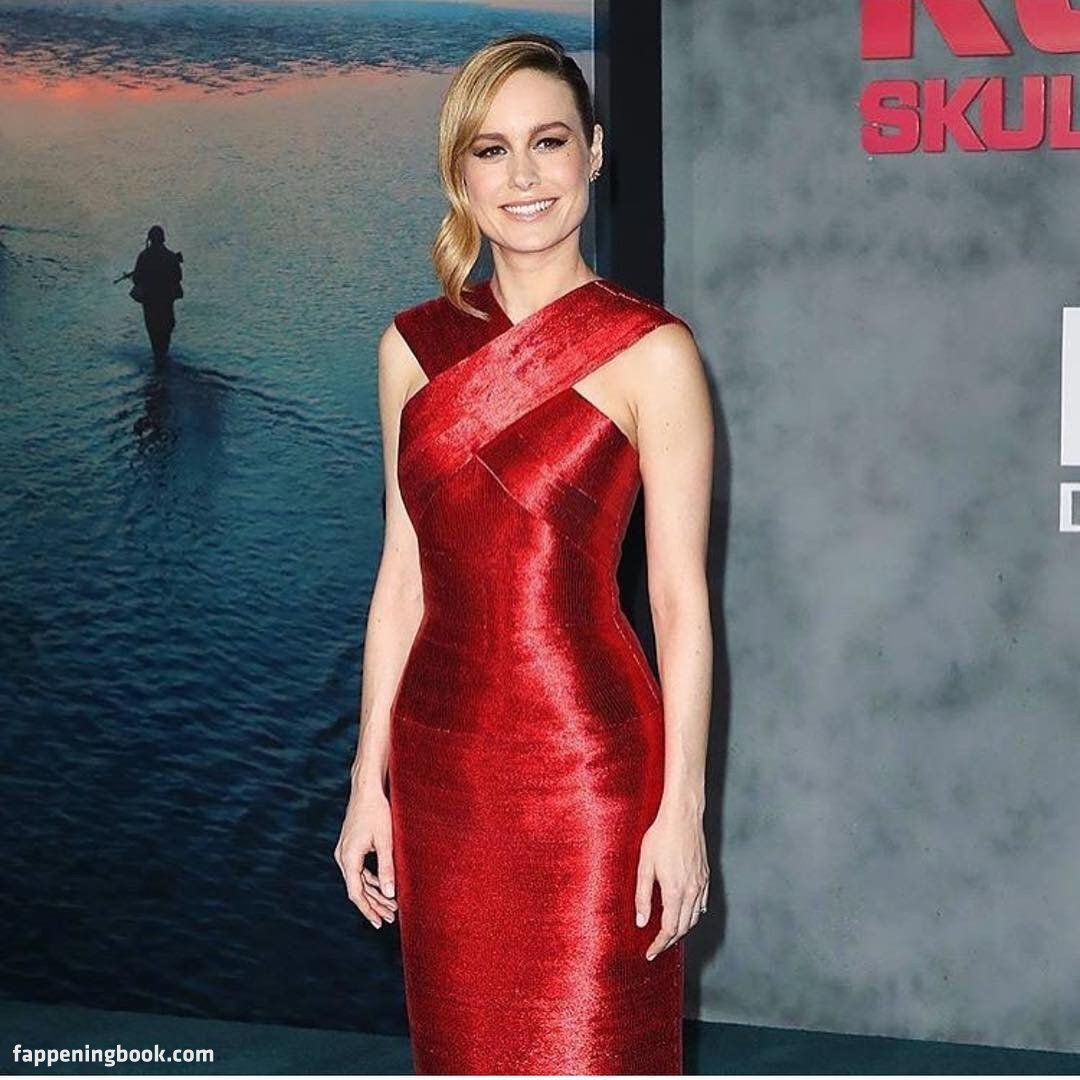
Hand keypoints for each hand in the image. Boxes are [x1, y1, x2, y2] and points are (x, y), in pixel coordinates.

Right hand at [333, 786, 397, 928]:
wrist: (366, 788)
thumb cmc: (377, 811)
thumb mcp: (385, 841)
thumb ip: (387, 868)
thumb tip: (389, 895)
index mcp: (348, 858)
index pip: (356, 893)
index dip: (368, 910)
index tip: (379, 922)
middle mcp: (342, 857)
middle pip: (357, 889)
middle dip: (374, 904)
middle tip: (390, 918)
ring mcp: (344, 851)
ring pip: (358, 880)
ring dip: (374, 893)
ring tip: (390, 907)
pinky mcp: (350, 846)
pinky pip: (359, 869)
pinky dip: (371, 880)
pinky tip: (383, 887)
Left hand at [634, 801, 708, 960]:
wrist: (682, 816)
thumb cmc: (660, 837)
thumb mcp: (644, 865)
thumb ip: (642, 896)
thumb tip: (641, 921)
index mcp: (675, 891)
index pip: (669, 929)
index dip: (659, 944)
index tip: (650, 953)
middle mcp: (691, 891)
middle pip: (683, 927)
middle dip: (670, 941)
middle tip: (656, 947)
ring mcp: (701, 884)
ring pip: (694, 918)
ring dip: (682, 929)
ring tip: (669, 934)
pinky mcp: (705, 876)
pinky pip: (702, 904)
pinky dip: (693, 915)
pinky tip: (685, 914)